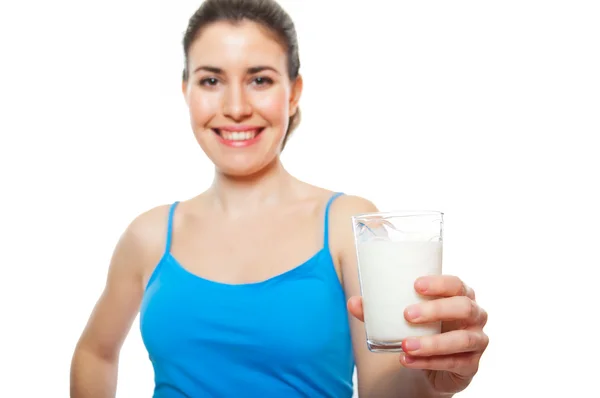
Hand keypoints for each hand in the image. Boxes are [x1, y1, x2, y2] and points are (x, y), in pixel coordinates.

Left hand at [348, 275, 488, 393]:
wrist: (435, 363)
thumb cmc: (422, 327)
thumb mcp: (402, 316)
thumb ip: (378, 309)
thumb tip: (353, 302)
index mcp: (460, 295)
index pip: (456, 283)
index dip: (440, 283)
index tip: (415, 285)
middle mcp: (474, 315)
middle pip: (464, 307)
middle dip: (436, 310)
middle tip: (407, 315)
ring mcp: (476, 340)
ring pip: (462, 339)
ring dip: (432, 342)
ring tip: (406, 345)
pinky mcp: (471, 364)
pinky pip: (454, 362)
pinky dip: (429, 362)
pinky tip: (408, 361)